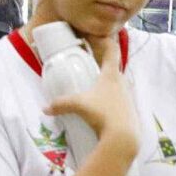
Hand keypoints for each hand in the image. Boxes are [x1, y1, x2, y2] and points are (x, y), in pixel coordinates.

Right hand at [41, 37, 138, 156]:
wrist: (123, 137)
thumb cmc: (102, 114)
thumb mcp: (78, 106)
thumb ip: (61, 104)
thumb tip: (45, 108)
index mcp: (111, 75)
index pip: (112, 50)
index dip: (105, 41)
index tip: (96, 38)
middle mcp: (122, 82)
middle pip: (114, 68)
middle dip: (102, 67)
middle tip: (89, 69)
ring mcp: (128, 97)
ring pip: (117, 85)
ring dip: (107, 85)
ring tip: (94, 92)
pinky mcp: (130, 111)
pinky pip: (119, 100)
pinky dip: (110, 101)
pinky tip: (102, 110)